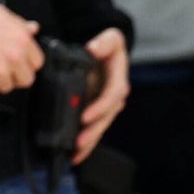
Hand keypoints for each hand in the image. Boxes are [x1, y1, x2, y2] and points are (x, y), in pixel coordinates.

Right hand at [0, 0, 43, 102]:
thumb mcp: (1, 14)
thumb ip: (19, 26)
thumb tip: (34, 28)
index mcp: (23, 39)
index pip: (36, 62)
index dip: (26, 63)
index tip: (16, 59)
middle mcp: (15, 55)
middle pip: (25, 79)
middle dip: (13, 75)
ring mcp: (0, 69)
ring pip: (6, 87)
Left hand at [72, 28, 129, 164]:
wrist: (106, 52)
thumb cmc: (108, 46)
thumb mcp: (111, 38)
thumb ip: (104, 42)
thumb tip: (93, 49)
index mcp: (118, 81)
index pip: (112, 96)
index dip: (99, 107)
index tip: (85, 116)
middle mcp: (114, 97)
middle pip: (105, 118)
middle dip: (93, 131)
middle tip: (79, 142)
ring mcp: (105, 106)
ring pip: (99, 127)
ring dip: (89, 141)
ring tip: (76, 153)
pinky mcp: (97, 111)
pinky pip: (93, 128)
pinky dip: (86, 142)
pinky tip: (75, 155)